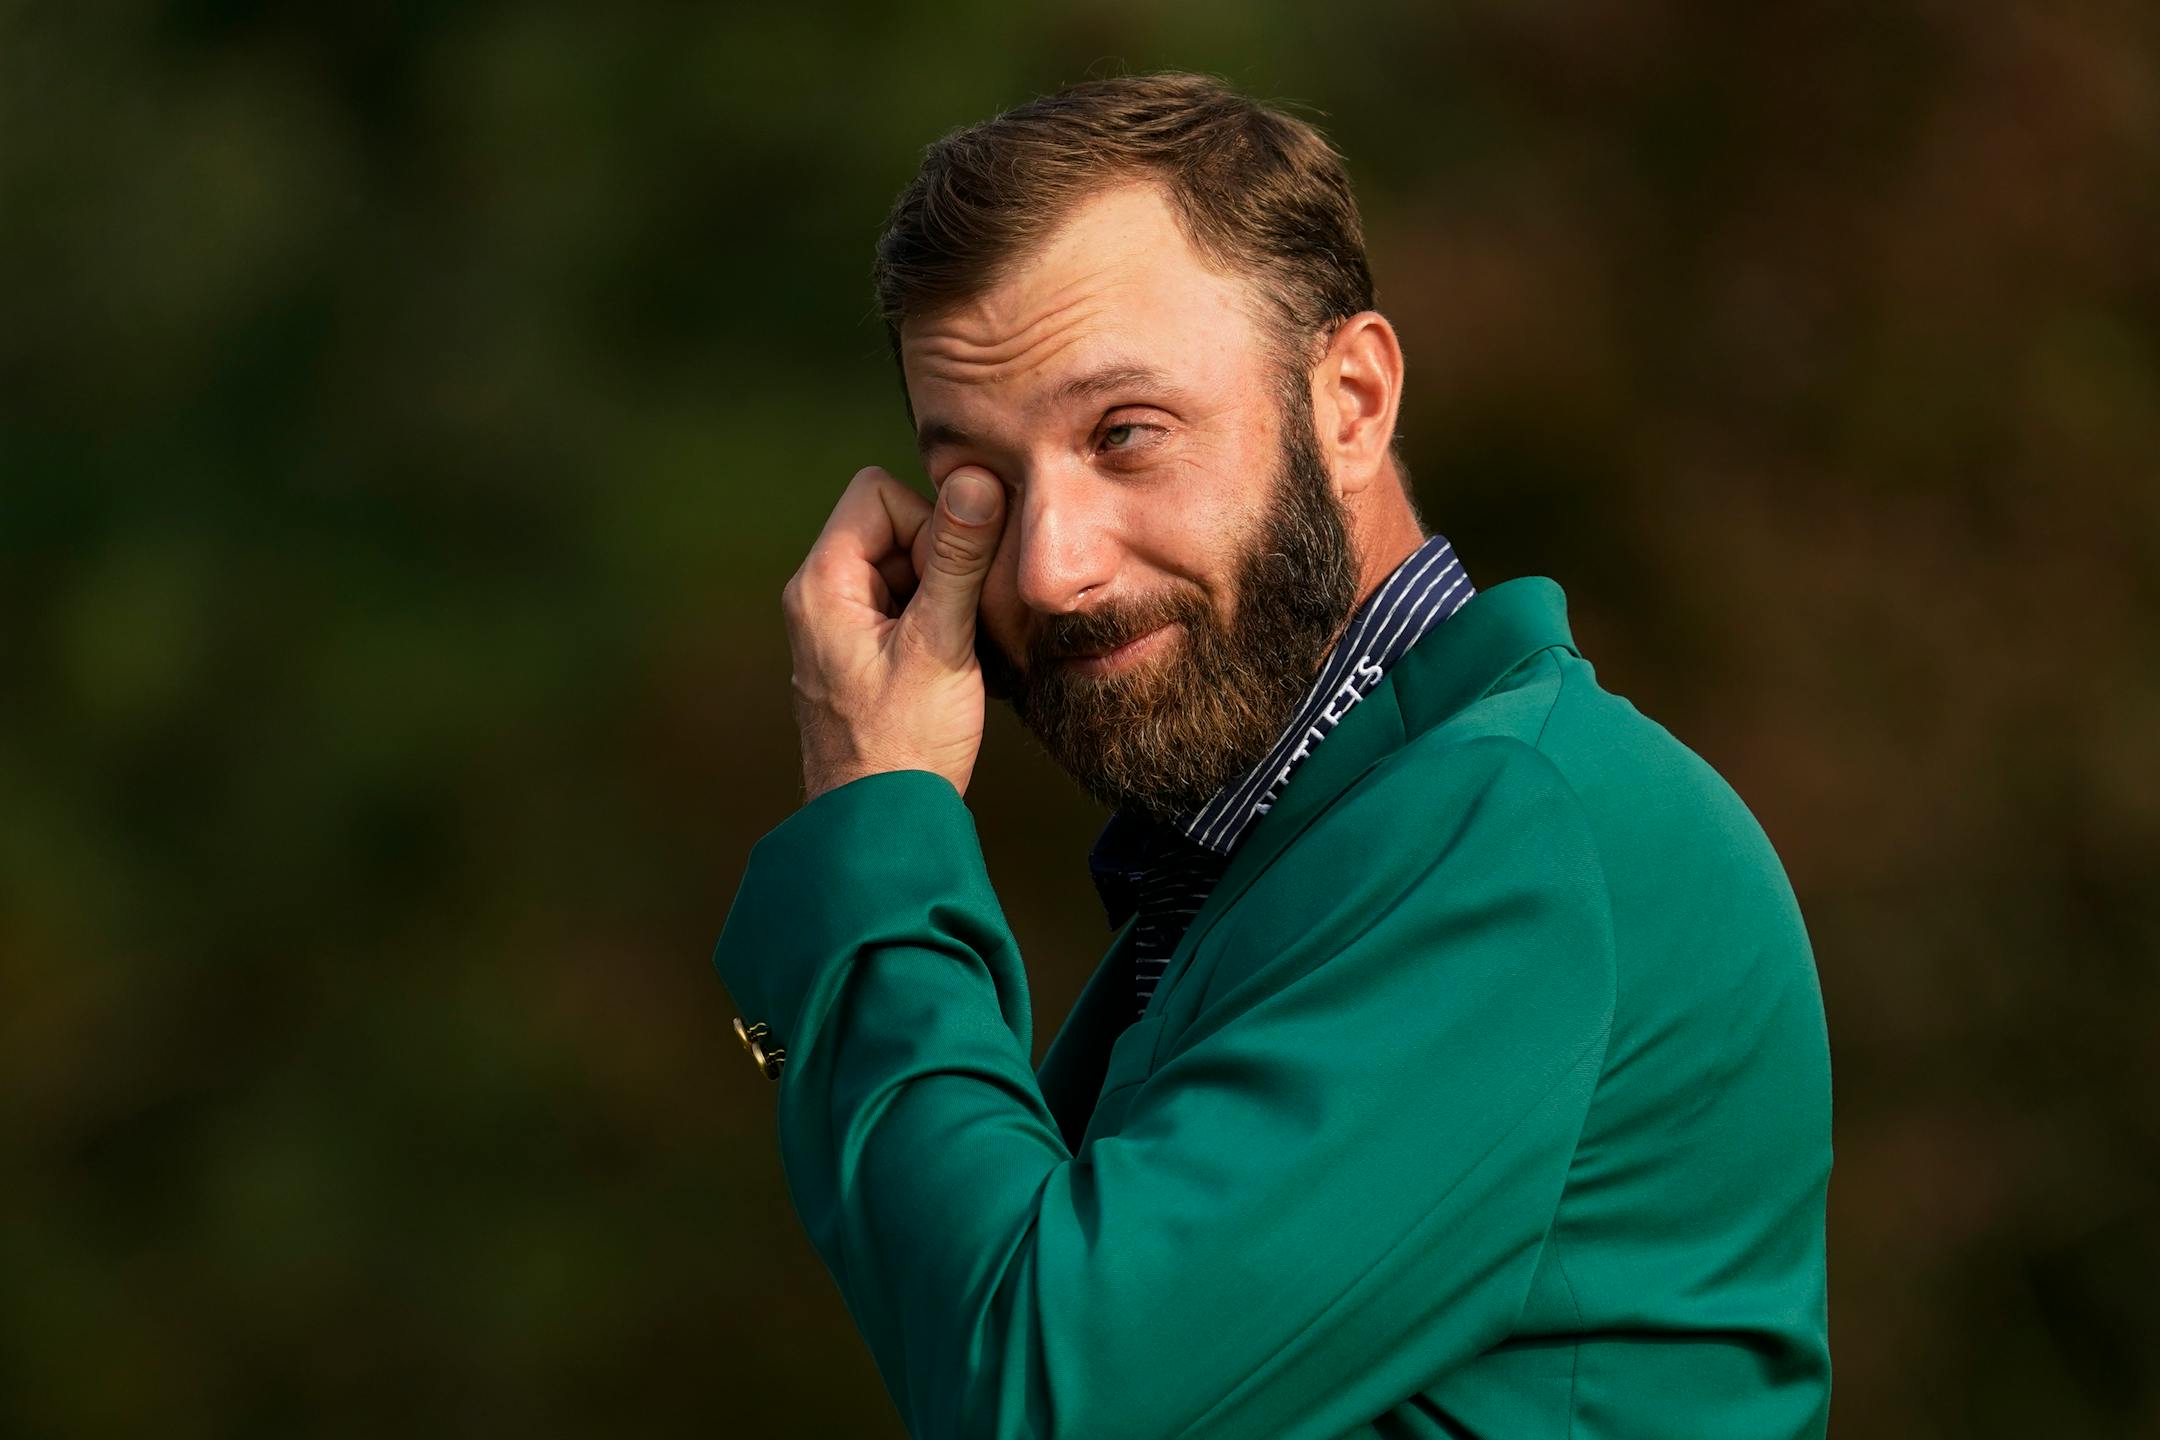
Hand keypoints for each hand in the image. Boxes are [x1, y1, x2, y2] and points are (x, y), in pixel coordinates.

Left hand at [781, 464, 1007, 802]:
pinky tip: (949, 663)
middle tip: (954, 621)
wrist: (880, 828)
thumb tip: (976, 481)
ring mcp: (836, 624)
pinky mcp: (858, 650)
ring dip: (941, 594)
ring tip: (952, 649)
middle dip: (938, 559)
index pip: (878, 493)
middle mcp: (818, 596)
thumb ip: (957, 560)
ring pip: (903, 564)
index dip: (928, 523)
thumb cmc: (904, 747)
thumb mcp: (940, 646)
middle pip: (891, 525)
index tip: (950, 582)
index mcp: (822, 584)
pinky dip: (934, 620)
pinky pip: (903, 602)